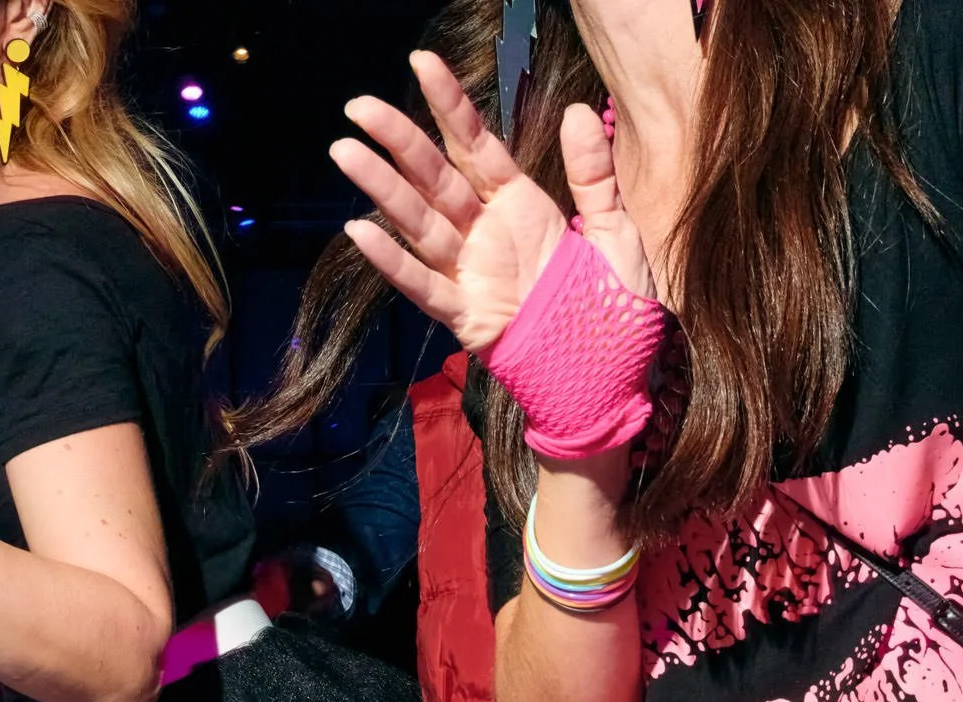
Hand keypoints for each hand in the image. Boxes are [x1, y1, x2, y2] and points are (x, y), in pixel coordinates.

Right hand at [330, 54, 655, 354]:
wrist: (614, 377)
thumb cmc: (615, 310)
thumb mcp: (616, 233)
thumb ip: (594, 176)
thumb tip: (578, 111)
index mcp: (521, 205)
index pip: (476, 144)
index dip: (449, 104)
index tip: (420, 62)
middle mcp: (487, 233)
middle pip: (435, 177)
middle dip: (398, 139)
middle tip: (358, 106)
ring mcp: (472, 274)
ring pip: (419, 222)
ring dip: (382, 188)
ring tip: (345, 152)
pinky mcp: (466, 317)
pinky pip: (424, 286)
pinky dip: (393, 262)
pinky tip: (360, 231)